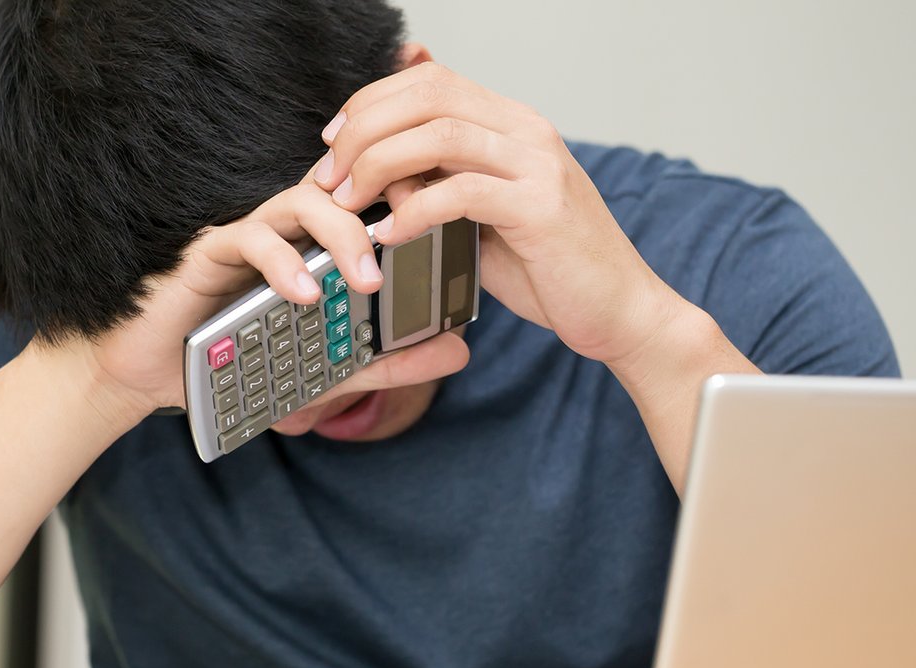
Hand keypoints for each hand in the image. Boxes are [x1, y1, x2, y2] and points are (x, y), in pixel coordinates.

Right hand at [60, 181, 470, 418]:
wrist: (149, 378)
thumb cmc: (230, 363)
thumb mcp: (328, 369)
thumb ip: (390, 360)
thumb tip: (461, 350)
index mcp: (314, 246)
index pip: (368, 203)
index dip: (407, 200)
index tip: (447, 223)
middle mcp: (284, 231)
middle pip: (343, 190)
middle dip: (383, 213)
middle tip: (412, 250)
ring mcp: (246, 235)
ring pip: (300, 201)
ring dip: (339, 236)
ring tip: (364, 280)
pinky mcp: (208, 251)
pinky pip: (249, 237)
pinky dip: (281, 264)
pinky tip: (303, 296)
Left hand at [314, 61, 683, 365]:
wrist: (617, 310)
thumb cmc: (544, 267)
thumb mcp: (480, 216)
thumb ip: (438, 184)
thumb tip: (381, 172)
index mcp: (509, 124)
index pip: (429, 80)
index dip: (370, 104)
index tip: (332, 145)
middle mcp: (525, 131)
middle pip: (427, 95)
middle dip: (363, 131)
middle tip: (328, 176)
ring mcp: (537, 165)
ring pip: (440, 133)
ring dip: (379, 165)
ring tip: (348, 204)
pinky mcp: (540, 208)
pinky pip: (462, 192)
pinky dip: (414, 210)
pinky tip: (389, 235)